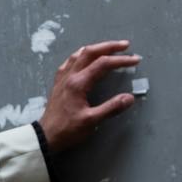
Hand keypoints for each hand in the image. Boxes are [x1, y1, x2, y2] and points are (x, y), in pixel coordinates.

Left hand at [38, 39, 142, 154]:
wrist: (46, 136)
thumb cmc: (68, 130)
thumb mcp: (91, 121)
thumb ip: (111, 108)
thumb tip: (129, 98)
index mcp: (78, 83)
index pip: (103, 64)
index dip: (121, 60)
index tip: (135, 60)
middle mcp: (70, 76)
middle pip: (90, 52)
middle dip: (109, 46)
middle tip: (125, 45)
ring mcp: (63, 77)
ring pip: (80, 54)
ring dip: (96, 48)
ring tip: (109, 47)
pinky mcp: (59, 82)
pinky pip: (71, 61)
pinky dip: (82, 55)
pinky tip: (85, 57)